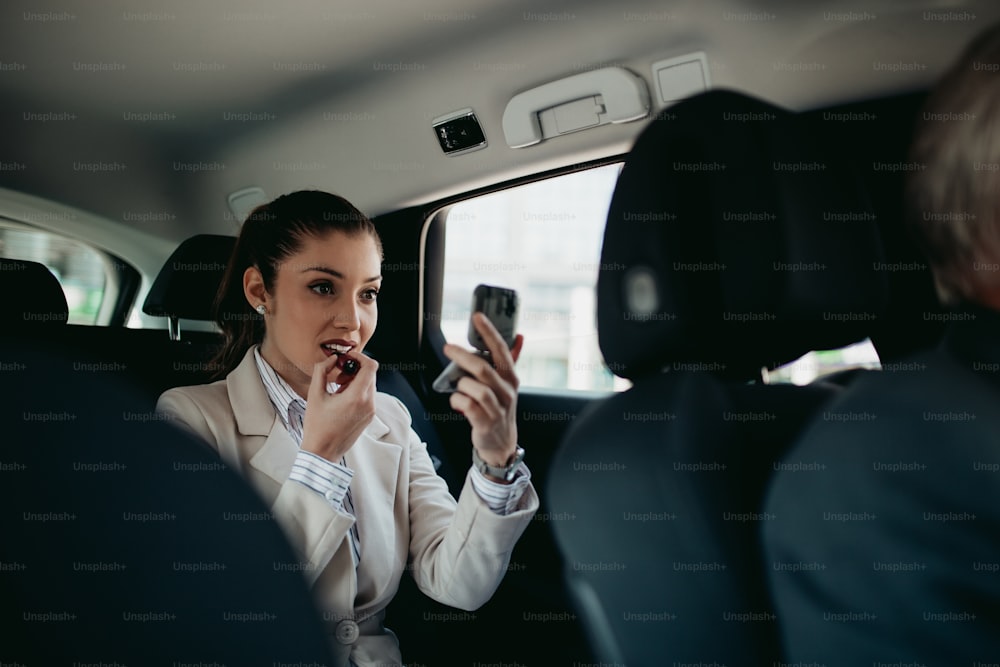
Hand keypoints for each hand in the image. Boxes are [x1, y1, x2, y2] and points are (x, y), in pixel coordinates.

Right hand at [300, 352, 376, 461]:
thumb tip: (332, 359)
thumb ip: (322, 371)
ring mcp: (371, 412)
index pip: (371, 366)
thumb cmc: (317, 426)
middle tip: (338, 375)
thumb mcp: (315, 395)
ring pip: (369, 385)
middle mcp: (369, 404)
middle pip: (370, 374)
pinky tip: (342, 399)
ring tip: (337, 389)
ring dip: (356, 380)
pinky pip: (368, 397)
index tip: (347, 358)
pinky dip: (358, 391)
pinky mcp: (369, 417)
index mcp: (357, 397)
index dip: (360, 357)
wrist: (323, 452)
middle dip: (355, 369)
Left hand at [444, 313, 523, 476]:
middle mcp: (507, 391)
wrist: (501, 443)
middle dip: (463, 356)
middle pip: (484, 369)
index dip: (489, 332)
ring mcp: (497, 408)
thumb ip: (511, 360)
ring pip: (477, 389)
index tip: (477, 317)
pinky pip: (468, 406)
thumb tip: (520, 336)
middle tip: (448, 347)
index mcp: (511, 378)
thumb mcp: (507, 384)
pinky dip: (457, 400)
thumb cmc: (500, 408)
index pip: (502, 350)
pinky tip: (456, 400)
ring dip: (462, 384)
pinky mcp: (485, 423)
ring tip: (457, 385)